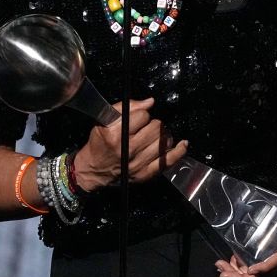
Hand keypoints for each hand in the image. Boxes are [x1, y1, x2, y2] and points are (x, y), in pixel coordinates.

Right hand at [73, 98, 187, 191]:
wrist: (93, 170)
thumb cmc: (99, 143)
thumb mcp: (105, 121)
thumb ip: (127, 107)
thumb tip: (150, 102)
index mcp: (115, 134)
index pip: (142, 116)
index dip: (142, 114)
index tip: (138, 119)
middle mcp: (127, 150)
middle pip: (156, 128)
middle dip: (154, 124)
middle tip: (148, 127)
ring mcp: (137, 164)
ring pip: (163, 142)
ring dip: (163, 135)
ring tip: (157, 136)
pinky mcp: (144, 174)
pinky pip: (168, 161)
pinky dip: (178, 151)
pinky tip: (182, 144)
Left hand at [214, 177, 276, 276]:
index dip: (265, 267)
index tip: (250, 269)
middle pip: (265, 275)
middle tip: (222, 273)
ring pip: (259, 274)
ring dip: (239, 274)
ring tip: (220, 268)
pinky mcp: (273, 251)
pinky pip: (258, 266)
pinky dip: (243, 267)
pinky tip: (230, 260)